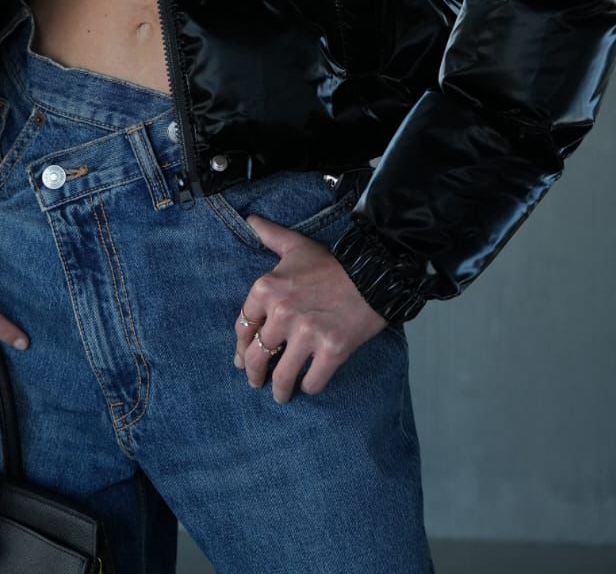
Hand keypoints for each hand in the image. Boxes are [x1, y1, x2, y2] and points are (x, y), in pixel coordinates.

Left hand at [232, 212, 390, 402]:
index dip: (241, 346)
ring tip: (280, 395)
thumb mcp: (296, 245)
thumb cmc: (332, 262)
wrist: (374, 272)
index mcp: (267, 288)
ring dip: (279, 390)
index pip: (242, 327)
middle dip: (254, 373)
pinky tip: (309, 385)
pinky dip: (309, 387)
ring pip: (282, 375)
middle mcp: (282, 312)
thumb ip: (270, 236)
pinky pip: (312, 381)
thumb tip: (249, 220)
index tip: (242, 357)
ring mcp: (307, 333)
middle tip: (256, 382)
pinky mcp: (332, 350)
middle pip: (257, 355)